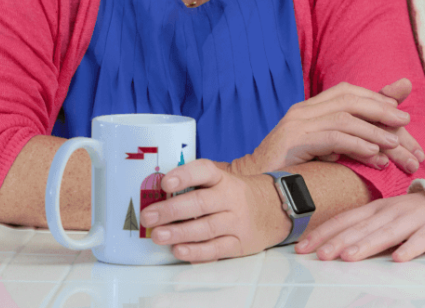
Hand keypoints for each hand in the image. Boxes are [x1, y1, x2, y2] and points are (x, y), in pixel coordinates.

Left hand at [140, 159, 289, 261]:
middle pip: (200, 203)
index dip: (184, 175)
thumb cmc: (236, 196)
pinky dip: (197, 252)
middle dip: (172, 210)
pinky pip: (216, 249)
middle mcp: (231, 198)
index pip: (204, 171)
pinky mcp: (239, 244)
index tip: (165, 182)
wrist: (275, 209)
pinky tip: (179, 250)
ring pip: (206, 228)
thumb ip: (196, 186)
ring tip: (158, 235)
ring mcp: (236, 222)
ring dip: (180, 232)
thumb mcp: (222, 182)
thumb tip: (156, 195)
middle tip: (149, 216)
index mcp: (223, 179)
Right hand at [230, 79, 424, 175]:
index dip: (377, 99)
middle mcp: (304, 110)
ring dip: (373, 131)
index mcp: (311, 108)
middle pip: (349, 99)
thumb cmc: (295, 172)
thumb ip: (355, 135)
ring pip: (343, 118)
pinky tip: (372, 154)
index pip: (349, 92)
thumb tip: (389, 127)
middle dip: (380, 110)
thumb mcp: (328, 151)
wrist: (256, 190)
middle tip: (405, 124)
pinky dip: (355, 144)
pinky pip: (331, 138)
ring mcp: (296, 124)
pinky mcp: (293, 143)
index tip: (401, 115)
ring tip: (394, 145)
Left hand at [295, 192, 424, 261]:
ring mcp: (413, 218)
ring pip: (388, 232)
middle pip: (362, 227)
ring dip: (367, 244)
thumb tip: (328, 243)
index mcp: (376, 207)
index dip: (323, 232)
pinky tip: (398, 259)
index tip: (303, 246)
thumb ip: (361, 226)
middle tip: (321, 255)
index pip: (345, 219)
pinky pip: (422, 240)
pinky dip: (410, 248)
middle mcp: (391, 211)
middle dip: (340, 240)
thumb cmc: (410, 214)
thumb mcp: (383, 215)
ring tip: (349, 257)